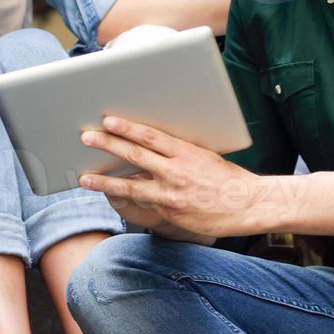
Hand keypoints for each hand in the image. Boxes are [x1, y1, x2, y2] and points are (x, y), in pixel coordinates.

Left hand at [79, 116, 273, 237]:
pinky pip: (144, 204)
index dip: (127, 128)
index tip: (108, 120)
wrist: (249, 205)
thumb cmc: (229, 178)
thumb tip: (153, 146)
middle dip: (108, 145)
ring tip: (84, 178)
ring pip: (130, 187)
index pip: (150, 137)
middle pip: (135, 156)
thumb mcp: (205, 156)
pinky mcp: (170, 213)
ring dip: (104, 182)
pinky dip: (126, 200)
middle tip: (86, 137)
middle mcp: (176, 172)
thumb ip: (179, 153)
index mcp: (186, 152)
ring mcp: (171, 194)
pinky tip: (110, 196)